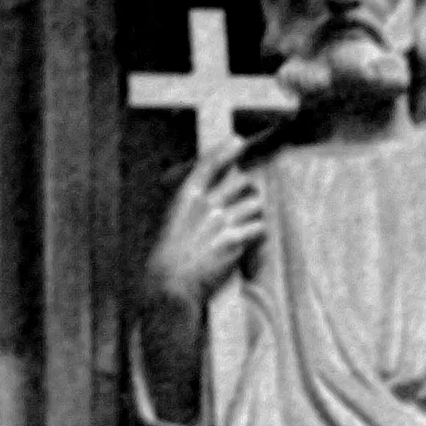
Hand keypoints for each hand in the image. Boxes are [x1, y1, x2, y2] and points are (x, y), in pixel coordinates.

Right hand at [140, 153, 268, 333]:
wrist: (171, 284)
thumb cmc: (167, 256)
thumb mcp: (171, 220)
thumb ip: (188, 204)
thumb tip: (201, 194)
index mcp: (187, 196)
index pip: (210, 164)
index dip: (226, 150)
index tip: (238, 141)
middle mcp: (207, 204)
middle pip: (241, 183)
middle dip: (248, 191)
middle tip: (247, 199)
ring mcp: (223, 222)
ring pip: (254, 205)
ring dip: (254, 214)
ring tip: (247, 225)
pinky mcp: (235, 241)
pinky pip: (259, 229)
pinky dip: (258, 234)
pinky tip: (251, 242)